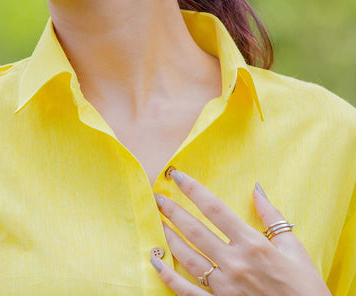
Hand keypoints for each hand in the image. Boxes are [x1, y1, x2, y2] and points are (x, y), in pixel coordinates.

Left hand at [150, 170, 331, 295]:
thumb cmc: (304, 286)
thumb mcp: (294, 248)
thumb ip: (271, 216)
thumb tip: (256, 188)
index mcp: (253, 244)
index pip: (215, 209)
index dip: (194, 190)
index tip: (177, 176)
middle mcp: (235, 263)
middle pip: (195, 230)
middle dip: (174, 211)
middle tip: (158, 197)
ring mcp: (225, 287)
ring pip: (188, 257)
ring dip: (170, 237)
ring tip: (158, 221)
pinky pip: (187, 291)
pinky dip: (168, 277)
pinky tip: (155, 262)